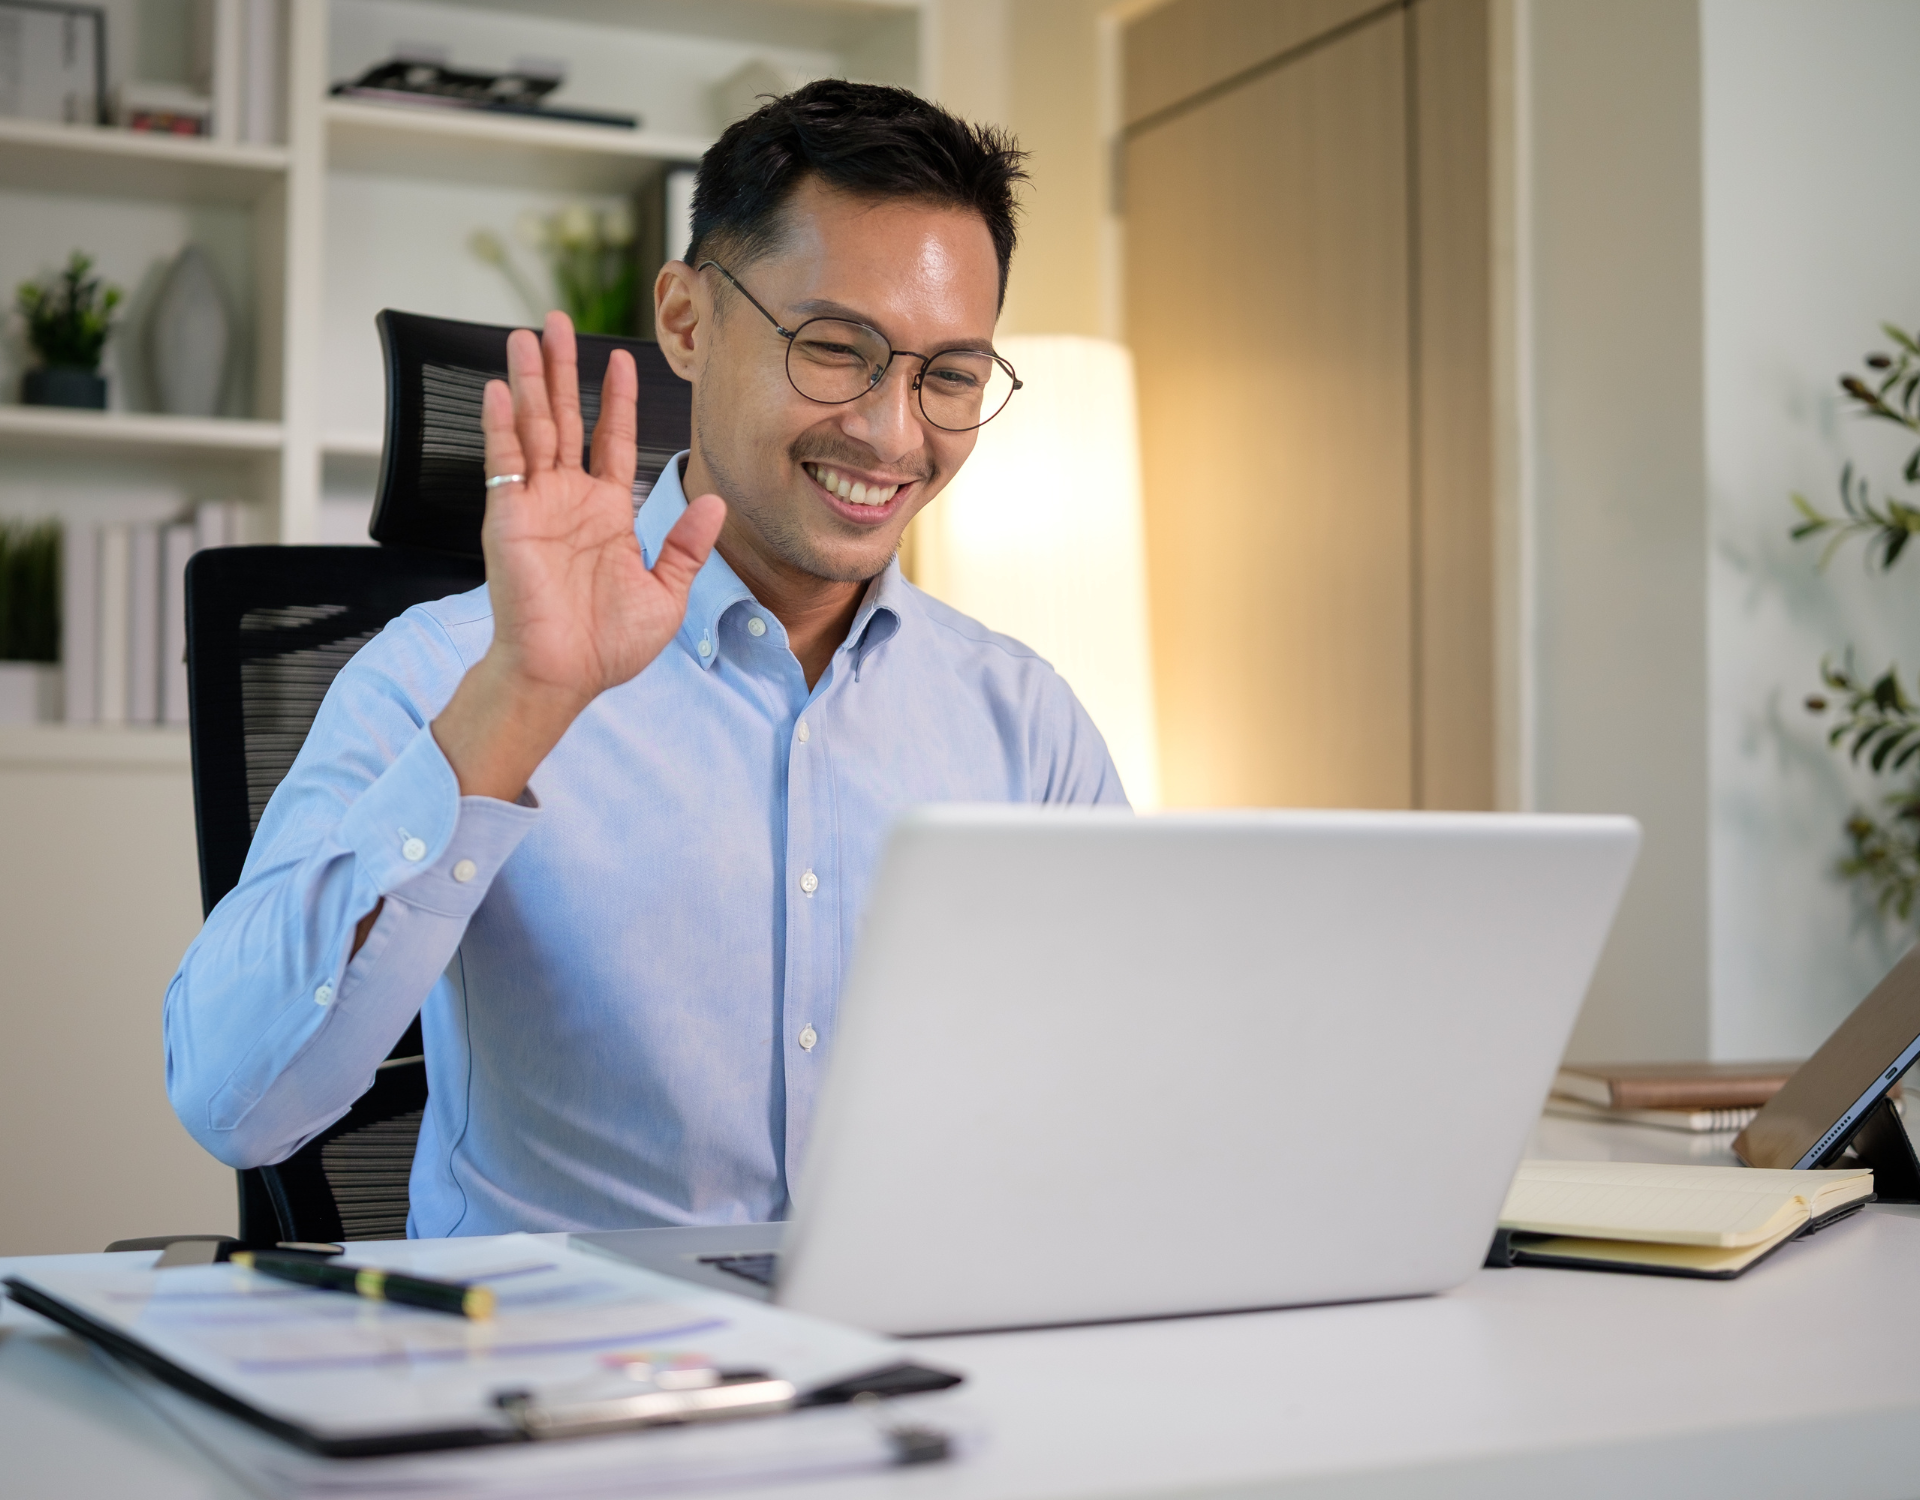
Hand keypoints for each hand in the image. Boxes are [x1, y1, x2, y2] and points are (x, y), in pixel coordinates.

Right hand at [431, 312, 724, 800]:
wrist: (565, 675)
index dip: (618, 400)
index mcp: (607, 513)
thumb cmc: (608, 645)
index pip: (613, 440)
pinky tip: (500, 388)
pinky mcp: (510, 518)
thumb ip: (686, 546)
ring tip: (528, 336)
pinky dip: (501, 426)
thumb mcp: (666, 593)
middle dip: (563, 371)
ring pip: (534, 428)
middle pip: (566, 418)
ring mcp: (537, 505)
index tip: (622, 360)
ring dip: (530, 382)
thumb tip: (716, 505)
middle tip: (558, 322)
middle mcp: (570, 500)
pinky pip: (505, 463)